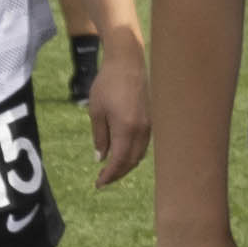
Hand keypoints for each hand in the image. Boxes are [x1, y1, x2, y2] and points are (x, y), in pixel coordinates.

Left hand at [81, 49, 155, 190]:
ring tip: (110, 169)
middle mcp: (141, 130)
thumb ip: (100, 137)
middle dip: (117, 173)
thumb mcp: (96, 111)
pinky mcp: (151, 120)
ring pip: (139, 154)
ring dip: (126, 165)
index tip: (98, 184)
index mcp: (126, 128)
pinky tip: (122, 152)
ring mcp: (149, 125)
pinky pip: (143, 144)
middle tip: (102, 180)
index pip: (119, 161)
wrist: (128, 62)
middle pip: (131, 161)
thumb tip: (100, 159)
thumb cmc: (107, 84)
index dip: (109, 175)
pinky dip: (133, 153)